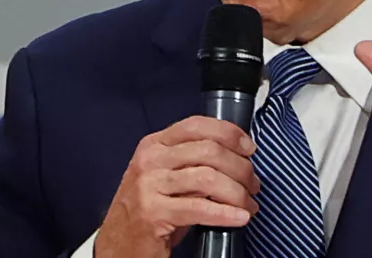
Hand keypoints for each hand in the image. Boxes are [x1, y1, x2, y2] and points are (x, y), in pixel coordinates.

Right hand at [95, 116, 259, 257]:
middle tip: (253, 184)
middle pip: (209, 151)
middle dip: (241, 168)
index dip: (229, 133)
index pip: (197, 125)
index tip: (249, 148)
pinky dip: (226, 213)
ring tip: (248, 204)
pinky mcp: (154, 213)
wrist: (119, 245)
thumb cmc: (148, 211)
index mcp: (154, 145)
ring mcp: (149, 185)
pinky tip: (240, 217)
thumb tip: (235, 156)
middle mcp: (150, 160)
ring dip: (237, 192)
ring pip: (208, 178)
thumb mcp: (164, 177)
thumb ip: (191, 161)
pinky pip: (200, 208)